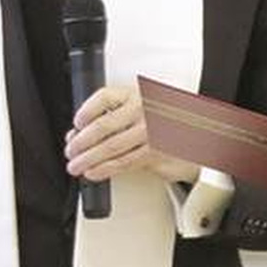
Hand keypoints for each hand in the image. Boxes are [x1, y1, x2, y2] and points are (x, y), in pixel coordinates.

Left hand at [64, 80, 197, 186]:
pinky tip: (94, 172)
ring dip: (89, 159)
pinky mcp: (155, 153)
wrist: (196, 136)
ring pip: (111, 148)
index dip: (85, 111)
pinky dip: (105, 169)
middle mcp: (143, 110)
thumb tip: (78, 134)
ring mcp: (150, 132)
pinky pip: (124, 162)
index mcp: (135, 94)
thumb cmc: (161, 122)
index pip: (104, 97)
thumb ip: (112, 117)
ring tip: (76, 165)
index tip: (76, 123)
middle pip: (103, 126)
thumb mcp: (139, 109)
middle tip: (70, 150)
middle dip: (82, 142)